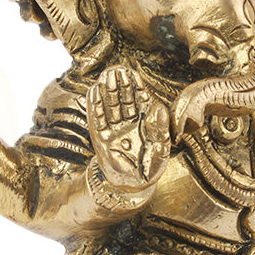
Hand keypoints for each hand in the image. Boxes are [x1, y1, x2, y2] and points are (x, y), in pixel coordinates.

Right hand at [87, 66, 170, 191]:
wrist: (135, 184)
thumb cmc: (151, 165)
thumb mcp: (162, 147)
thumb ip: (161, 127)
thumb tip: (160, 107)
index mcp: (144, 122)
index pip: (139, 100)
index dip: (136, 86)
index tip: (132, 72)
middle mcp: (129, 123)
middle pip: (123, 99)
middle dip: (120, 84)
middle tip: (116, 69)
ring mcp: (114, 130)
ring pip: (110, 106)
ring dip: (107, 91)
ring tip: (105, 76)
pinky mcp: (102, 138)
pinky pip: (97, 119)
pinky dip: (95, 106)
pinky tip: (93, 91)